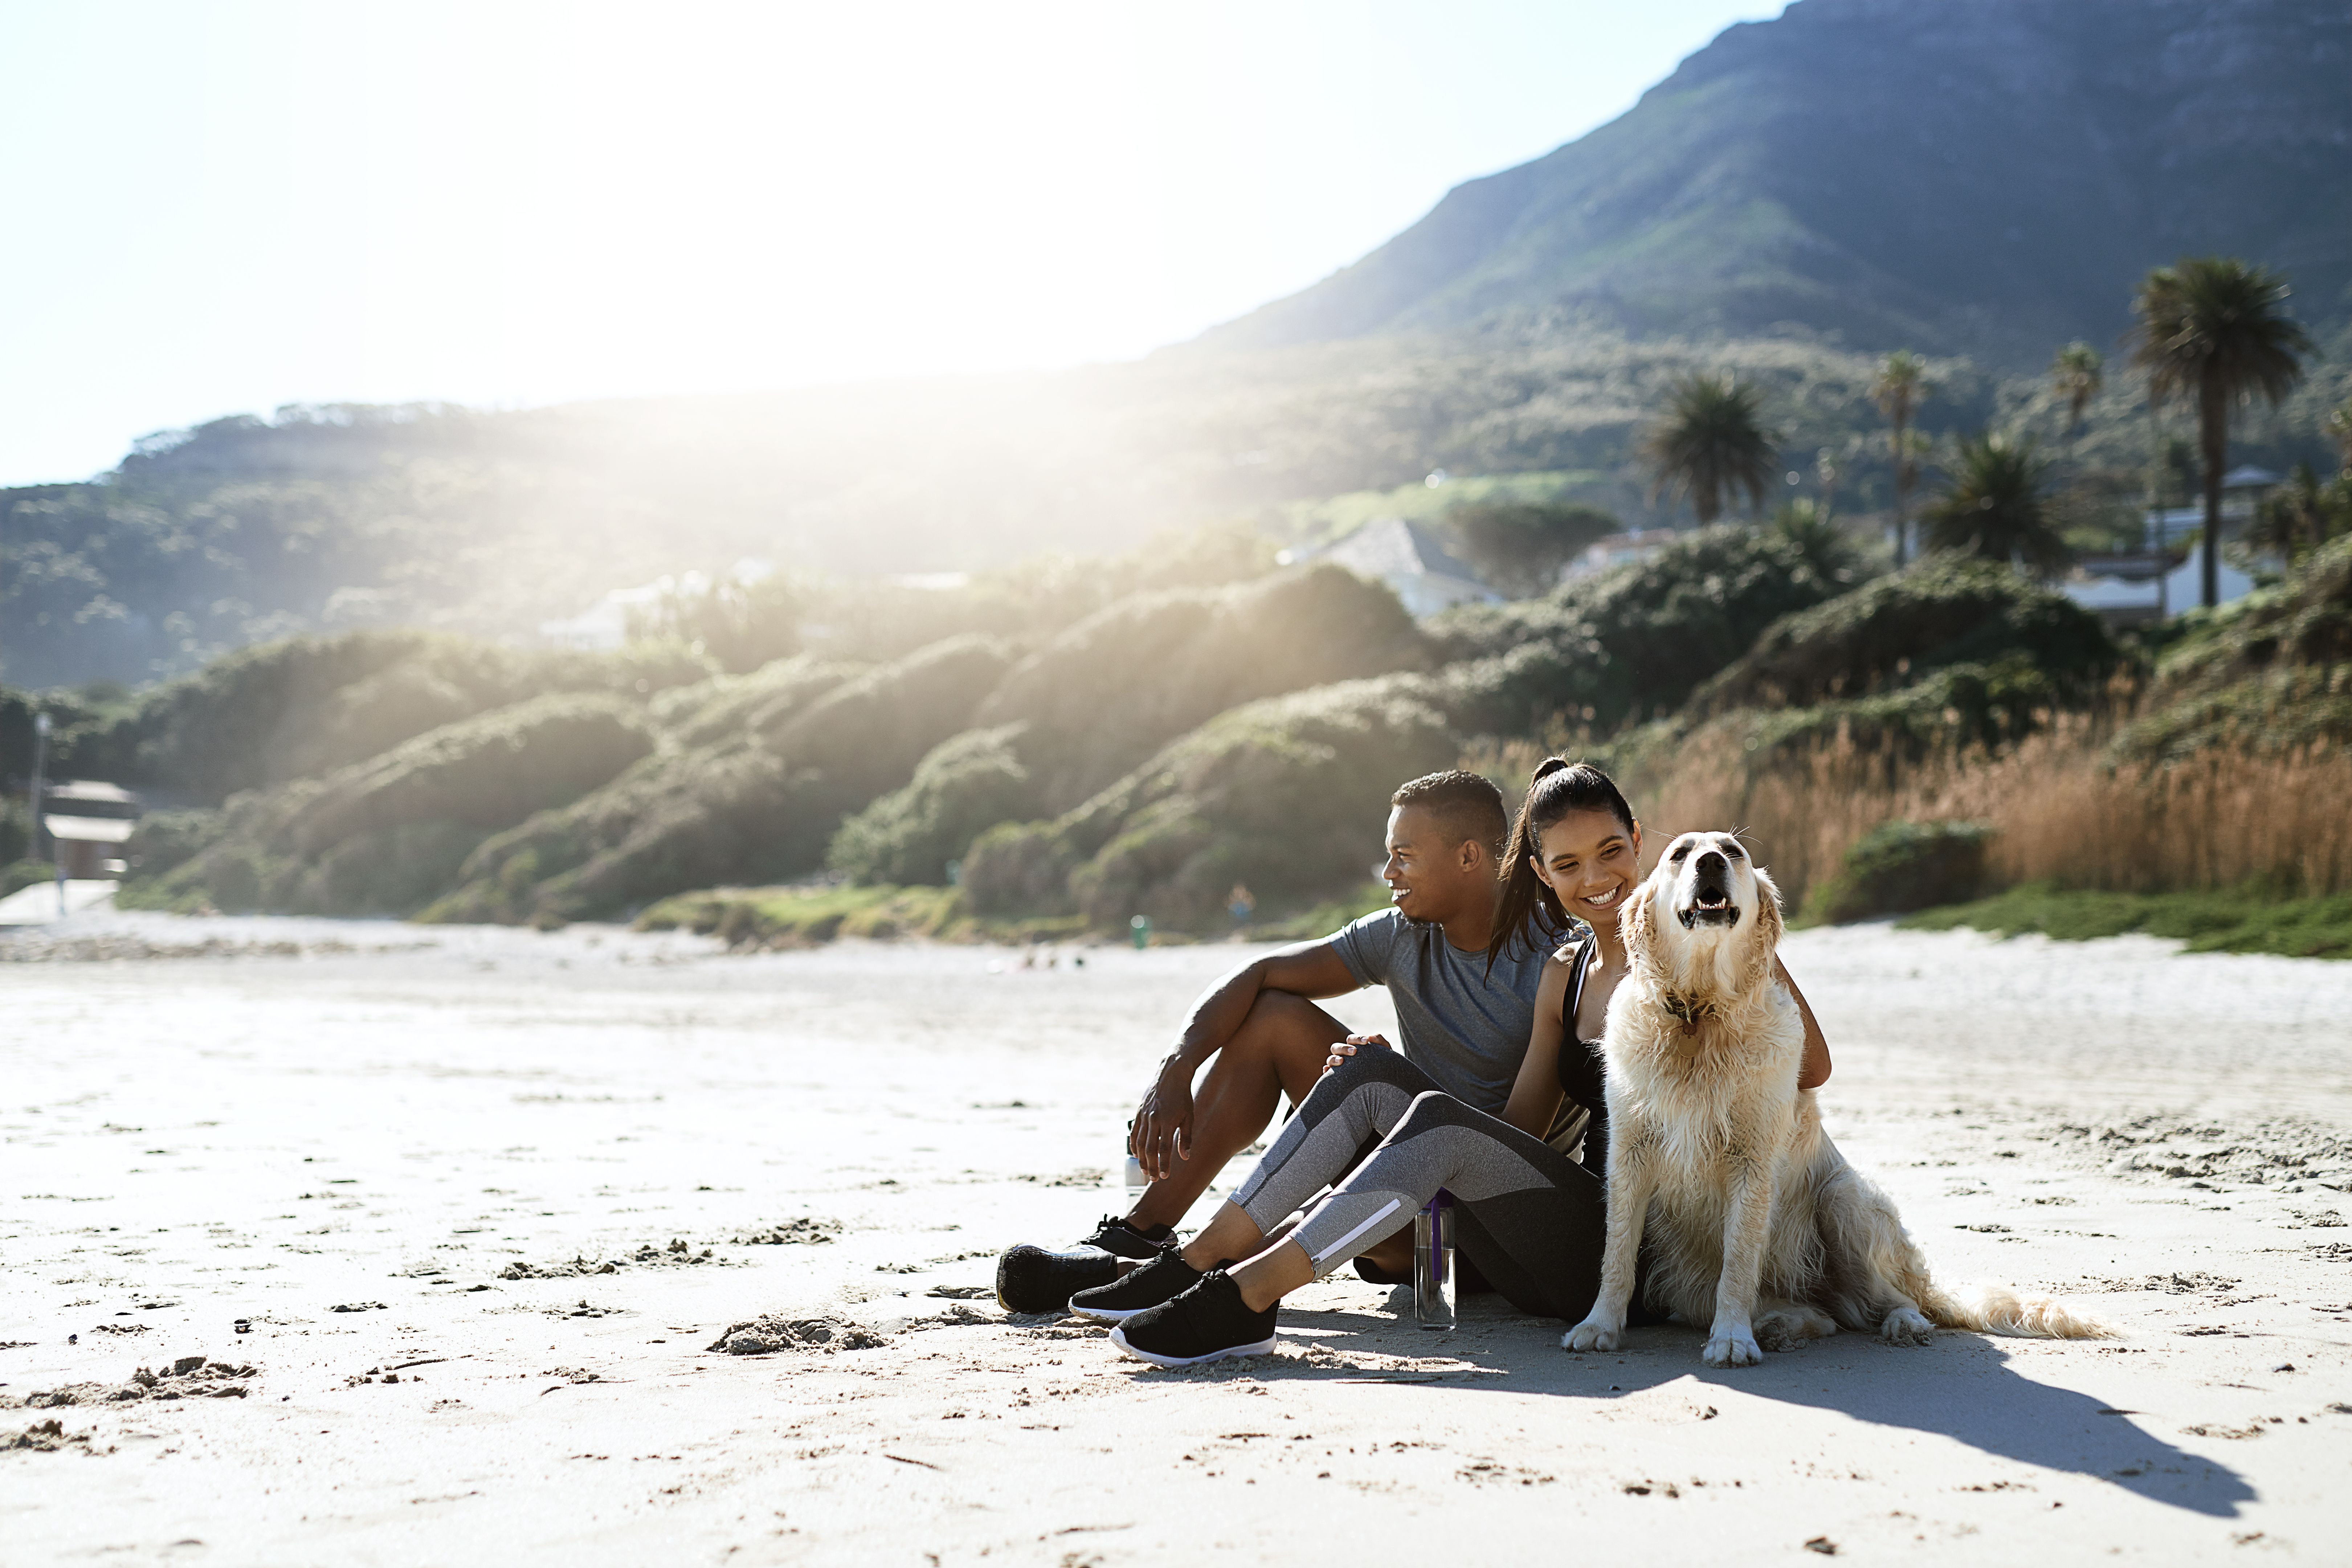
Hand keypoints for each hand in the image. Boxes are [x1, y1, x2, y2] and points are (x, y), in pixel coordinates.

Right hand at [1129, 1063, 1195, 1182]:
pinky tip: (1137, 1155)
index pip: (1164, 1148)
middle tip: (1154, 1179)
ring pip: (1139, 1142)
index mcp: (1167, 1121)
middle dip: (1151, 1166)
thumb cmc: (1183, 1097)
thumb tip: (1184, 1157)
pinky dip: (1134, 1145)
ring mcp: (1144, 1115)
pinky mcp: (1139, 1112)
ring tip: (1145, 1170)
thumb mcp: (1189, 1117)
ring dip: (1141, 1159)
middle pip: (1149, 1148)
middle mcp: (1153, 1119)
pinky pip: (1134, 1132)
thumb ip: (1185, 1138)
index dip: (1163, 1164)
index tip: (1165, 1176)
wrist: (1171, 1075)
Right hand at [1322, 1032, 1391, 1075]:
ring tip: (1342, 1062)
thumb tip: (1371, 1036)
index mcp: (1355, 1048)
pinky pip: (1327, 1074)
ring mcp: (1339, 1068)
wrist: (1387, 1086)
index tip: (1367, 1042)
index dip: (1357, 1039)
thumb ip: (1381, 1043)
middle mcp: (1345, 1057)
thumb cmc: (1385, 1068)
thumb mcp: (1387, 1055)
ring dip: (1334, 1058)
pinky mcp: (1337, 1079)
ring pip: (1330, 1059)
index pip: (1351, 1039)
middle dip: (1344, 1048)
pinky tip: (1327, 1071)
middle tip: (1354, 1052)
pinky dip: (1326, 1071)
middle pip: (1337, 1047)